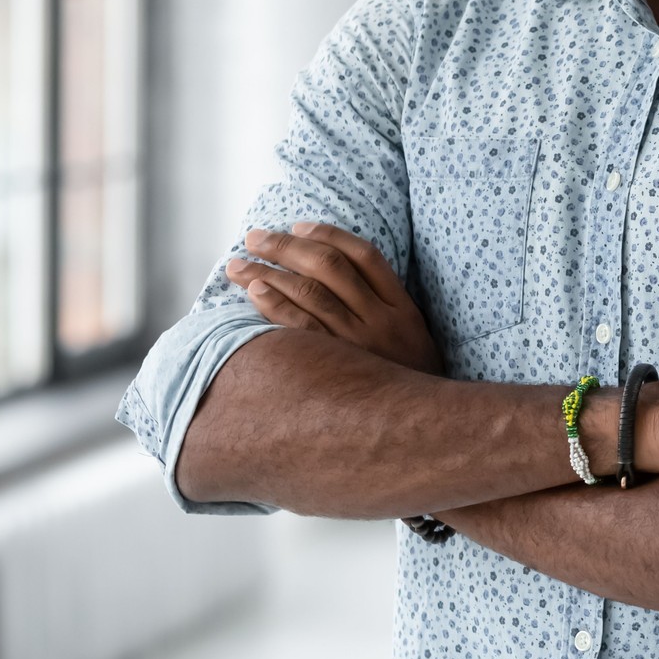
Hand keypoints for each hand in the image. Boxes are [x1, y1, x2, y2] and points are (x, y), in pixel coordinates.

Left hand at [227, 222, 443, 374]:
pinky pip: (299, 329)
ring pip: (308, 292)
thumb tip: (340, 281)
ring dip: (267, 272)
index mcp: (402, 308)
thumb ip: (385, 310)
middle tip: (254, 237)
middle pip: (329, 266)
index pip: (365, 255)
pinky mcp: (335, 369)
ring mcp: (357, 345)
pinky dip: (275, 305)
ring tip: (238, 264)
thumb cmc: (408, 385)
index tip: (298, 226)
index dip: (329, 234)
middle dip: (286, 246)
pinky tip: (253, 292)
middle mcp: (380, 320)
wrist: (419, 432)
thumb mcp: (413, 341)